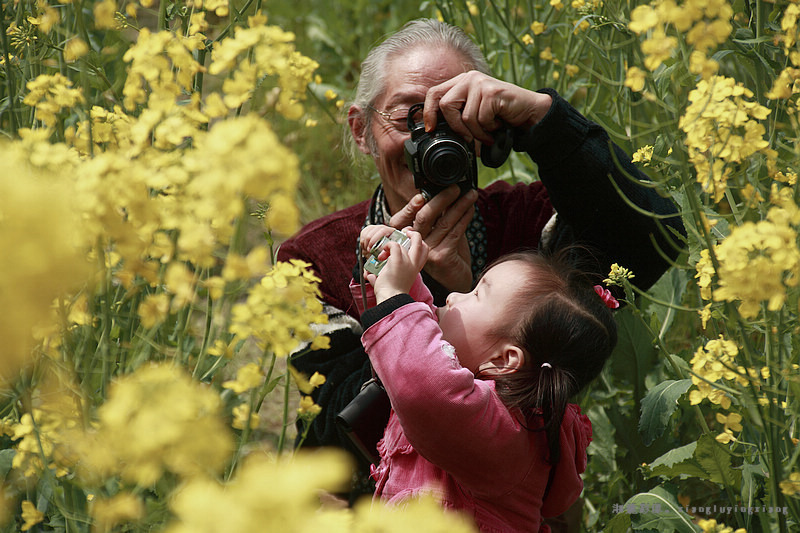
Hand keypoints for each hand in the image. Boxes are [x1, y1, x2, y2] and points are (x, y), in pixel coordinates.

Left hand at [360, 226, 428, 302]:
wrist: (390, 299)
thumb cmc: (390, 295)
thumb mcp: (390, 284)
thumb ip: (382, 276)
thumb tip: (370, 276)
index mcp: (414, 269)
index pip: (424, 251)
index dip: (419, 243)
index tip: (408, 242)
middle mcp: (413, 264)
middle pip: (421, 242)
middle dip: (413, 234)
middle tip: (405, 233)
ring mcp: (407, 261)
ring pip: (403, 242)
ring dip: (391, 244)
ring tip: (383, 253)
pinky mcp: (398, 260)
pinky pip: (393, 245)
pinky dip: (386, 246)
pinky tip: (380, 255)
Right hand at [388, 185, 476, 293]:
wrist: (455, 280)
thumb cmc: (447, 254)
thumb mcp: (440, 232)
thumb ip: (440, 216)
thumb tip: (447, 193)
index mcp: (408, 237)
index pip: (403, 219)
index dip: (411, 206)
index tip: (422, 195)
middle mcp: (414, 245)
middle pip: (424, 217)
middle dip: (440, 199)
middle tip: (454, 188)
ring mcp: (427, 252)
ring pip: (443, 223)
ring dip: (459, 205)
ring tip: (470, 194)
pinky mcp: (441, 257)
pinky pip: (454, 233)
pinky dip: (464, 218)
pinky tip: (471, 209)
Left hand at [422, 71, 552, 144]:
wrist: (530, 112)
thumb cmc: (500, 116)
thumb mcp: (474, 114)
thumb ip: (458, 115)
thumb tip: (435, 131)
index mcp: (460, 82)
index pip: (433, 93)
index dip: (429, 112)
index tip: (432, 129)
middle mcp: (469, 79)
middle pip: (445, 105)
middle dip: (456, 127)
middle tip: (468, 138)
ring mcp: (481, 83)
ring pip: (465, 117)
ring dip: (476, 132)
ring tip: (488, 133)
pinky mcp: (492, 92)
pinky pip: (481, 119)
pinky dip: (488, 130)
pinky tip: (497, 126)